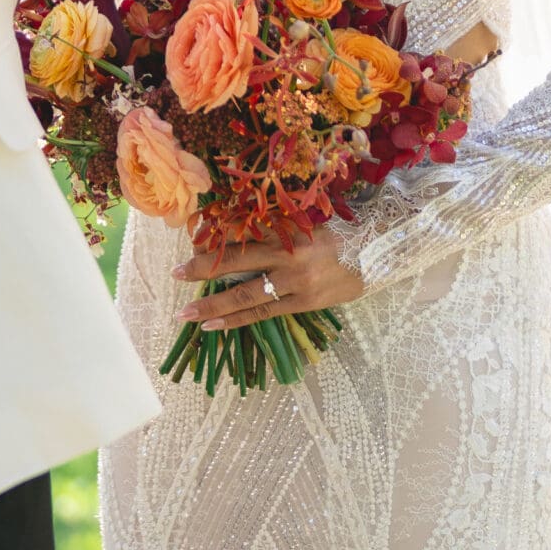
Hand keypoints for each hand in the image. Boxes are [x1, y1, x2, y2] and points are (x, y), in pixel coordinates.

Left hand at [173, 226, 364, 328]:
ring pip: (246, 295)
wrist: (375, 254)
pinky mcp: (303, 302)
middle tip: (175, 275)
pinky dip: (236, 320)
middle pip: (237, 262)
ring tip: (186, 314)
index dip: (215, 240)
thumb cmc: (336, 234)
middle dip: (203, 270)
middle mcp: (290, 254)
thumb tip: (230, 237)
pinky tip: (214, 325)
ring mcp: (297, 281)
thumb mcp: (302, 224)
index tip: (189, 244)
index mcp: (287, 228)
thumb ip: (271, 230)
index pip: (242, 233)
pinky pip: (264, 313)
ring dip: (213, 305)